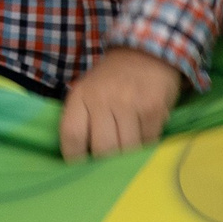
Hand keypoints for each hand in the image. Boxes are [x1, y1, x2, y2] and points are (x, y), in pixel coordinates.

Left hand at [59, 46, 182, 161]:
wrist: (146, 52)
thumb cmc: (112, 79)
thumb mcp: (88, 90)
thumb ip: (82, 119)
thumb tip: (81, 159)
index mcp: (80, 95)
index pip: (71, 135)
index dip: (75, 159)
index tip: (82, 169)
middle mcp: (102, 98)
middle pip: (101, 149)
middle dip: (106, 164)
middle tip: (109, 166)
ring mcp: (128, 103)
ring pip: (126, 150)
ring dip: (129, 157)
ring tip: (128, 152)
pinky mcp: (152, 107)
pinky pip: (148, 141)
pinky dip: (147, 146)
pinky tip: (145, 137)